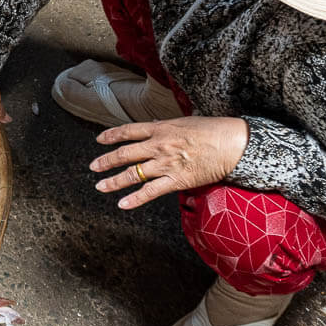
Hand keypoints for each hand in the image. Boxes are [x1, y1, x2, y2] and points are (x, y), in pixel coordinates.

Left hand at [89, 116, 249, 208]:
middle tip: (93, 166)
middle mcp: (158, 145)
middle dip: (106, 160)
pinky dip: (134, 199)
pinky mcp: (176, 181)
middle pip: (125, 153)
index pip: (129, 131)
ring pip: (133, 174)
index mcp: (161, 128)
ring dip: (114, 181)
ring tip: (100, 186)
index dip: (112, 135)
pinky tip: (122, 204)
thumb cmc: (213, 130)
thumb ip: (167, 125)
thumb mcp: (185, 121)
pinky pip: (150, 192)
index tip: (100, 140)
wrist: (231, 143)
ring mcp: (166, 164)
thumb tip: (155, 124)